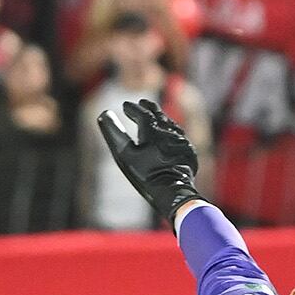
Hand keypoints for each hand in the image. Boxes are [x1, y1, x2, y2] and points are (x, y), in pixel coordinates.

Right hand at [96, 97, 200, 227]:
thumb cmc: (146, 174)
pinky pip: (179, 136)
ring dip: (161, 119)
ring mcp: (181, 142)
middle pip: (159, 115)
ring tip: (155, 117)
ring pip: (171, 125)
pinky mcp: (189, 152)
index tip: (125, 105)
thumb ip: (115, 133)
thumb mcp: (126, 155)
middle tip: (142, 102)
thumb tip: (105, 113)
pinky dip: (171, 132)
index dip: (133, 109)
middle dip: (149, 108)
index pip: (142, 113)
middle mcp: (169, 132)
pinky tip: (170, 135)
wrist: (174, 192)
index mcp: (153, 131)